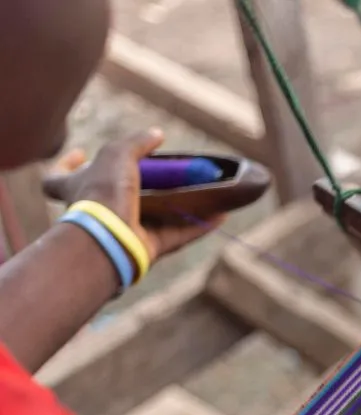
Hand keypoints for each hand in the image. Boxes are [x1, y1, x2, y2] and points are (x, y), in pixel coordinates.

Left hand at [49, 129, 224, 260]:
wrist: (111, 237)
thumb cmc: (104, 192)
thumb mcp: (116, 154)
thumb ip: (136, 142)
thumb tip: (157, 134)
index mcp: (76, 189)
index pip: (57, 177)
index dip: (66, 163)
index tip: (80, 152)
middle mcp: (98, 212)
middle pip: (113, 197)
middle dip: (137, 186)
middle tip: (158, 172)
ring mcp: (124, 232)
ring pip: (153, 218)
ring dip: (175, 207)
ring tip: (197, 192)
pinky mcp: (148, 249)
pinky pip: (178, 235)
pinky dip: (199, 227)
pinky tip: (218, 216)